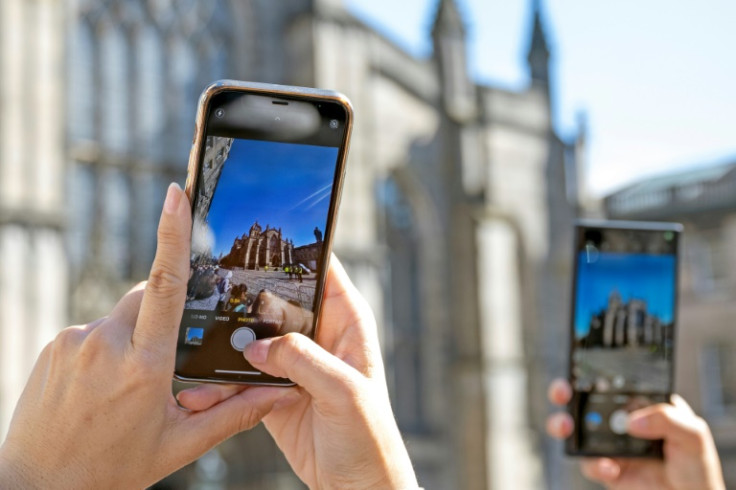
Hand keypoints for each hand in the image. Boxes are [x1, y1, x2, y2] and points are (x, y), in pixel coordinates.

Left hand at [0, 184, 291, 488]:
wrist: (39, 488)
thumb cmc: (113, 469)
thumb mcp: (181, 444)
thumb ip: (235, 414)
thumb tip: (280, 392)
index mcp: (144, 365)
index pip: (165, 286)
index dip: (173, 236)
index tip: (176, 194)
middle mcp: (105, 343)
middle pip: (148, 297)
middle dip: (167, 315)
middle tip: (166, 364)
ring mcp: (74, 340)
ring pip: (123, 313)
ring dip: (136, 334)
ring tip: (127, 385)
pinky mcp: (54, 343)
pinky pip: (95, 328)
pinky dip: (109, 344)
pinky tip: (104, 384)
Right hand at [178, 256, 418, 488]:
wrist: (357, 485)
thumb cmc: (370, 437)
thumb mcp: (344, 392)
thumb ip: (303, 361)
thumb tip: (257, 346)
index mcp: (346, 322)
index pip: (323, 271)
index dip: (298, 250)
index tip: (264, 236)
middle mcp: (319, 336)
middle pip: (276, 303)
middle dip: (244, 303)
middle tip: (210, 299)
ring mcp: (295, 363)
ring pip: (253, 340)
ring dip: (225, 348)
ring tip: (194, 352)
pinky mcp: (274, 390)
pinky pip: (242, 378)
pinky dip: (221, 383)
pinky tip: (200, 388)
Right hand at [546, 379, 724, 489]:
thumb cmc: (695, 463)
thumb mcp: (693, 434)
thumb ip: (667, 419)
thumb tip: (633, 420)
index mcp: (638, 403)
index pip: (612, 382)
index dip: (591, 372)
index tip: (580, 369)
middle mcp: (619, 421)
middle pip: (583, 400)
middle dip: (564, 391)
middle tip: (563, 391)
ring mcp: (609, 445)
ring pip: (575, 430)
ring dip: (562, 424)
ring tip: (565, 426)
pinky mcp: (607, 469)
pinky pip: (589, 464)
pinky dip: (594, 464)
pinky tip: (610, 466)